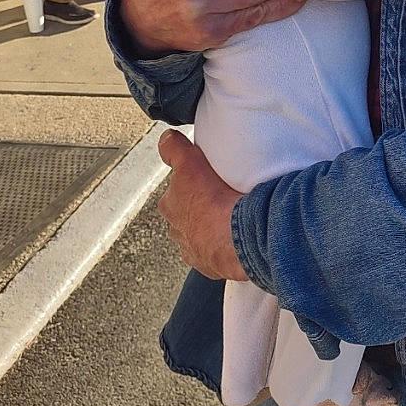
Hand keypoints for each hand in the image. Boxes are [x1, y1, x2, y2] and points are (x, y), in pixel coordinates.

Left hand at [157, 129, 243, 279]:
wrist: (239, 238)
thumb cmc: (214, 203)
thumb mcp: (189, 162)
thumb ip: (173, 148)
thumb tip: (166, 140)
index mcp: (170, 206)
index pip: (176, 191)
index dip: (192, 182)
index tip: (206, 179)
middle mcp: (178, 231)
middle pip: (189, 214)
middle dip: (202, 207)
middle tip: (222, 197)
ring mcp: (194, 250)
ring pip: (202, 235)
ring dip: (214, 227)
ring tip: (232, 217)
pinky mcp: (212, 266)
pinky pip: (217, 253)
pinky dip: (224, 246)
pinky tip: (236, 237)